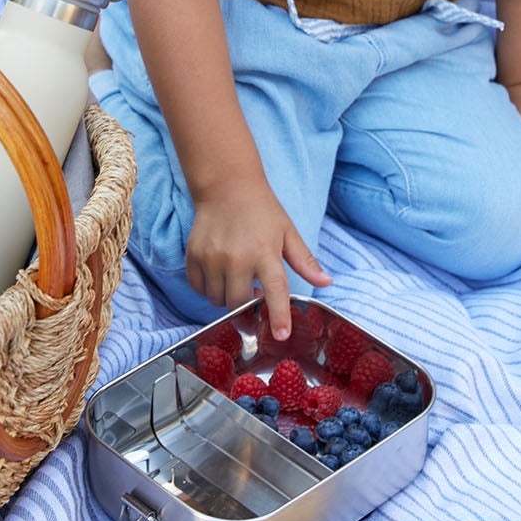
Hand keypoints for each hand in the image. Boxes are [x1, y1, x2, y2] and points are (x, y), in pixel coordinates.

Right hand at [184, 175, 329, 339]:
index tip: (281, 335)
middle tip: (253, 298)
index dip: (279, 316)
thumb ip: (305, 261)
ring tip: (236, 280)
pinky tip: (218, 274)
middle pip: (239, 304)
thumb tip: (327, 281)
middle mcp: (237, 257)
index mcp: (265, 252)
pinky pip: (198, 288)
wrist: (226, 186)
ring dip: (227, 298)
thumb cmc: (262, 210)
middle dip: (246, 309)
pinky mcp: (194, 255)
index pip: (275, 291)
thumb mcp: (287, 232)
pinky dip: (208, 288)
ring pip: (217, 299)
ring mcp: (212, 257)